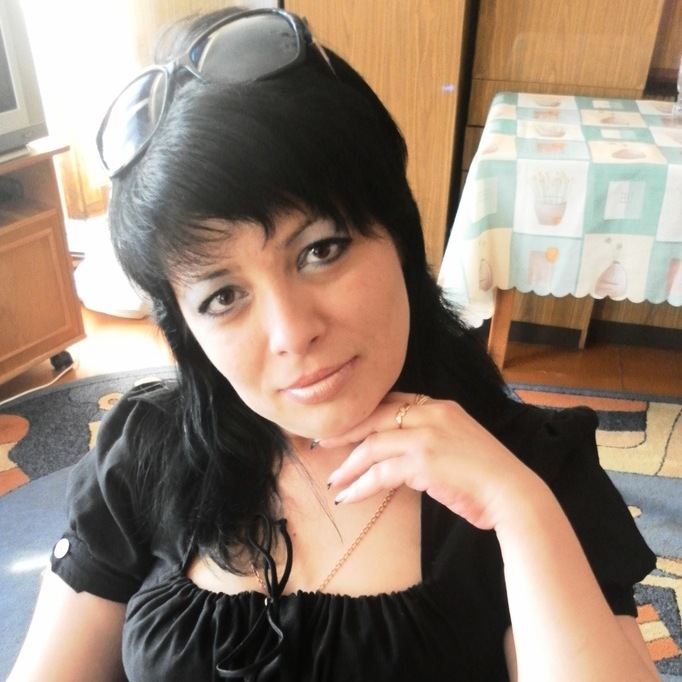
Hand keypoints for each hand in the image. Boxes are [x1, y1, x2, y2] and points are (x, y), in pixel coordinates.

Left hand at [322, 392, 539, 529]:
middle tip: (323, 445)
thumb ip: (430, 439)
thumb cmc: (487, 476)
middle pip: (374, 417)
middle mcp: (432, 413)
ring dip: (348, 465)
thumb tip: (398, 455)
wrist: (514, 494)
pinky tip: (348, 498)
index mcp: (440, 406)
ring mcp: (427, 435)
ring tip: (334, 481)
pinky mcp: (423, 460)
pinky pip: (380, 472)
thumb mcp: (458, 443)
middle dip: (345, 432)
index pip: (391, 403)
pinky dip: (360, 486)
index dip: (364, 416)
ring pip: (372, 445)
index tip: (345, 428)